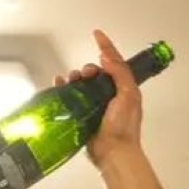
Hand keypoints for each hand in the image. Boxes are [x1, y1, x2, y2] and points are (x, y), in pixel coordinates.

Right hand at [54, 29, 142, 168]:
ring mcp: (95, 106)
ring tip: (72, 80)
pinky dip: (63, 89)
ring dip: (74, 78)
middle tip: (86, 74)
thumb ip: (120, 73)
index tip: (97, 35)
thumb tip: (107, 56)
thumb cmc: (124, 128)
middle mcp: (110, 97)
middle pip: (95, 73)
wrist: (113, 153)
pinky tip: (59, 85)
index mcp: (124, 90)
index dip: (106, 47)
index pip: (115, 63)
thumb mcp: (128, 95)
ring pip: (81, 84)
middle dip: (87, 69)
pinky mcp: (83, 115)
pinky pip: (70, 98)